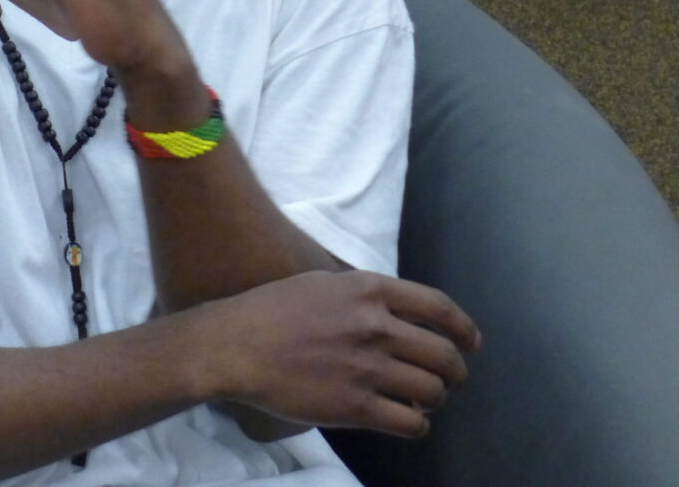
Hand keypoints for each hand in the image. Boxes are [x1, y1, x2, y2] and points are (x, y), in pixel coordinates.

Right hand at [204, 270, 480, 437]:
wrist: (236, 345)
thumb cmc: (274, 309)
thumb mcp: (322, 283)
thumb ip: (363, 295)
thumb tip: (398, 312)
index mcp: (368, 290)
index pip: (438, 307)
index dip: (464, 328)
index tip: (471, 342)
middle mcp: (374, 326)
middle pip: (444, 354)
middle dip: (456, 370)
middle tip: (450, 378)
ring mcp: (366, 368)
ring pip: (432, 391)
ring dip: (435, 398)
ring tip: (422, 399)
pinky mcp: (355, 407)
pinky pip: (411, 423)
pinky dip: (418, 424)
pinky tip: (407, 419)